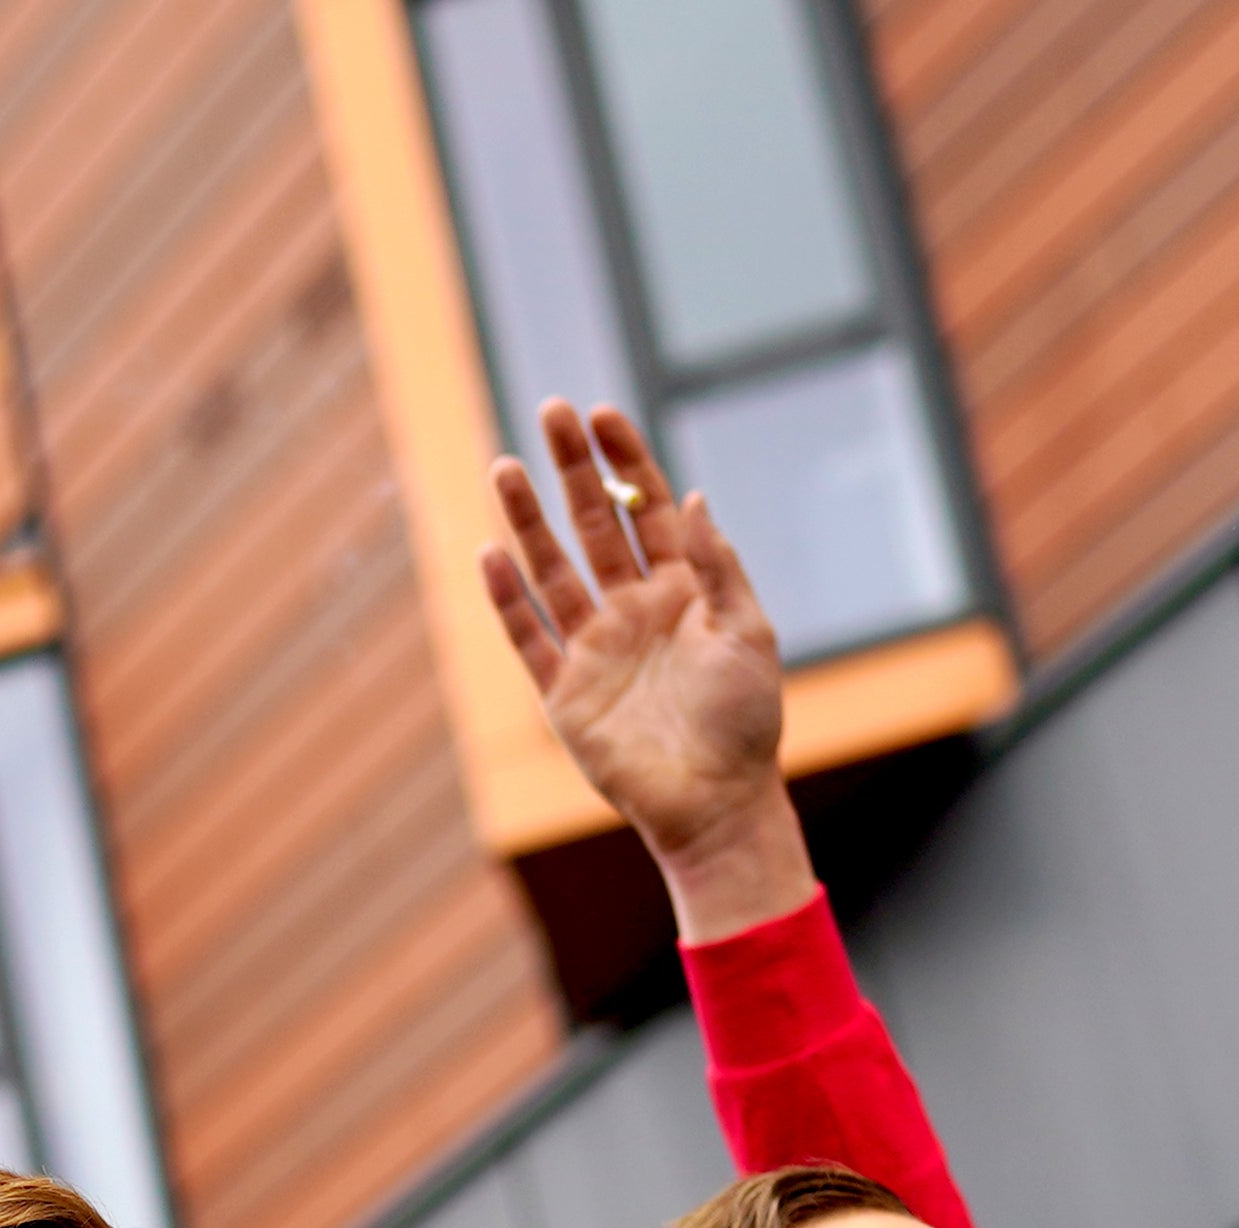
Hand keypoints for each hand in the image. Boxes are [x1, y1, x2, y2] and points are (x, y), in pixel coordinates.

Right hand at [482, 402, 811, 942]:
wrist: (716, 805)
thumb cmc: (745, 722)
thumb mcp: (748, 633)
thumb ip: (717, 566)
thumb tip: (693, 496)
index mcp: (685, 590)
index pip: (650, 508)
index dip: (626, 459)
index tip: (603, 415)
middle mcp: (635, 610)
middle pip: (596, 524)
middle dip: (572, 469)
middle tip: (550, 412)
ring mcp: (596, 648)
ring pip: (554, 570)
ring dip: (528, 520)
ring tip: (505, 467)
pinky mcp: (565, 692)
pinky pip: (529, 636)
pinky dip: (508, 599)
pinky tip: (491, 555)